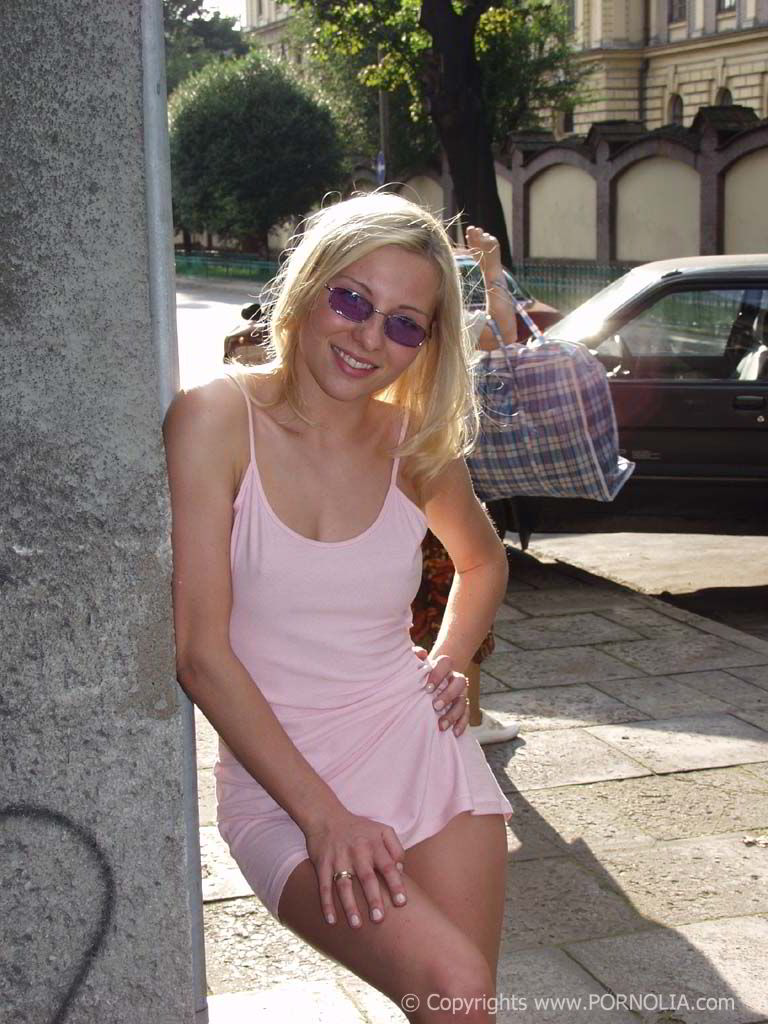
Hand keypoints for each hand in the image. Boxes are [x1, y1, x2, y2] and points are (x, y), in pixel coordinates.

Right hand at [304, 809, 406, 928]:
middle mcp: (357, 851)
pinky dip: (326, 903)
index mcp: (374, 844)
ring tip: (356, 925)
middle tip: (379, 919)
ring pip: (344, 885)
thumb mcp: (382, 830)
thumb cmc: (359, 828)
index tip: (401, 902)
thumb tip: (400, 870)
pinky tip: (331, 920)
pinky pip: (324, 886)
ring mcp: (338, 858)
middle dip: (373, 899)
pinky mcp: (322, 863)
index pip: (388, 865)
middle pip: (366, 877)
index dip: (395, 884)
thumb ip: (395, 848)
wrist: (326, 817)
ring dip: (349, 905)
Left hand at [422, 653, 470, 736]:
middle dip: (448, 695)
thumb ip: (415, 657)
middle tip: (435, 706)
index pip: (445, 663)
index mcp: (444, 666)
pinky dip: (461, 724)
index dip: (438, 674)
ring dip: (453, 714)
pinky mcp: (463, 707)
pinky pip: (467, 714)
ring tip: (441, 725)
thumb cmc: (420, 676)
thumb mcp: (415, 667)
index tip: (427, 688)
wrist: (430, 684)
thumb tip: (421, 653)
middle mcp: (455, 678)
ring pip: (463, 701)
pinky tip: (454, 732)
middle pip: (459, 682)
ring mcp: (461, 693)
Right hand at [466, 225, 502, 280]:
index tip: (470, 232)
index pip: (471, 229)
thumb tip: (468, 235)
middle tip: (477, 239)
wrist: (490, 268)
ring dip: (484, 239)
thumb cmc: (479, 261)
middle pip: (479, 230)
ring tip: (484, 247)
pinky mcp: (495, 241)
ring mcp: (489, 240)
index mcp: (473, 243)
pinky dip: (490, 241)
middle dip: (478, 233)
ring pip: (485, 234)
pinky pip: (491, 238)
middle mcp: (481, 240)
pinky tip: (489, 248)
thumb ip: (470, 243)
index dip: (470, 229)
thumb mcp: (472, 252)